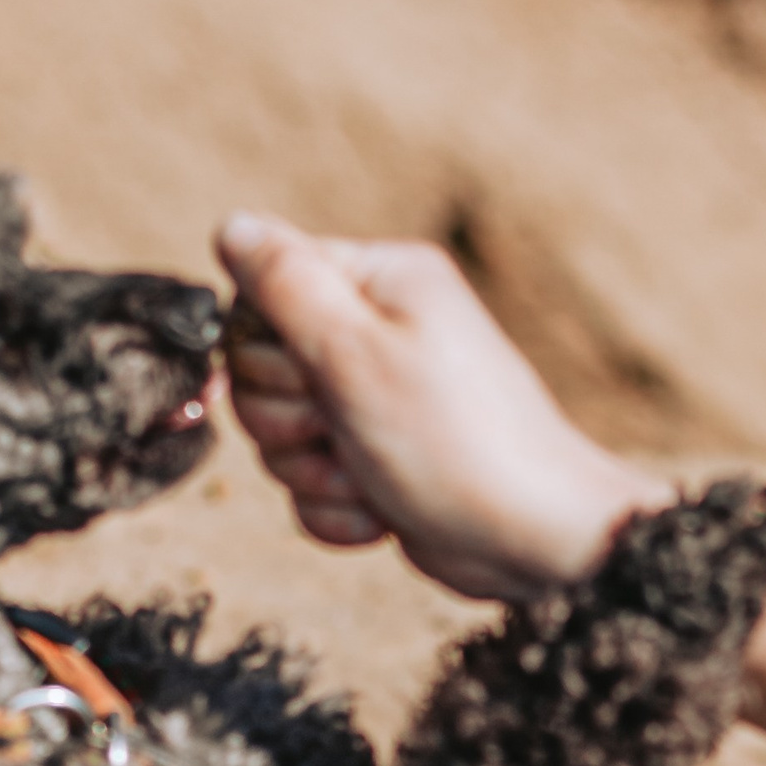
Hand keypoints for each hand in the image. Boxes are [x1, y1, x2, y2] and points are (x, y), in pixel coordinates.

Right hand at [213, 212, 676, 601]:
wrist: (531, 541)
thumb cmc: (456, 442)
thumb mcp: (358, 351)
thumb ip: (286, 285)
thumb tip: (234, 225)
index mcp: (381, 283)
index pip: (265, 289)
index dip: (267, 345)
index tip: (311, 373)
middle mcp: (379, 334)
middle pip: (261, 369)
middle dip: (292, 419)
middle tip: (346, 429)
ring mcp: (376, 403)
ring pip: (279, 436)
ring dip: (314, 470)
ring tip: (372, 476)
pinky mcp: (375, 462)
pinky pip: (309, 484)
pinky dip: (337, 507)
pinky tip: (383, 511)